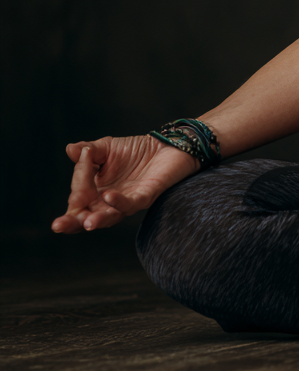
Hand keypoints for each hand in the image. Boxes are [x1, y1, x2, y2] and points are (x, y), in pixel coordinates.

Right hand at [51, 136, 198, 233]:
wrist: (168, 145)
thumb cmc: (136, 150)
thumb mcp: (107, 147)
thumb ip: (89, 151)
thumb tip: (70, 149)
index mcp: (97, 193)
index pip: (79, 197)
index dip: (77, 184)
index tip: (84, 158)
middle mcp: (110, 202)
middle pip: (88, 218)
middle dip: (73, 222)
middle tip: (59, 225)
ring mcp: (128, 201)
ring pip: (110, 216)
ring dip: (96, 219)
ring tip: (85, 222)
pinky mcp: (146, 195)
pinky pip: (131, 204)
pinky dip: (119, 202)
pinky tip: (109, 196)